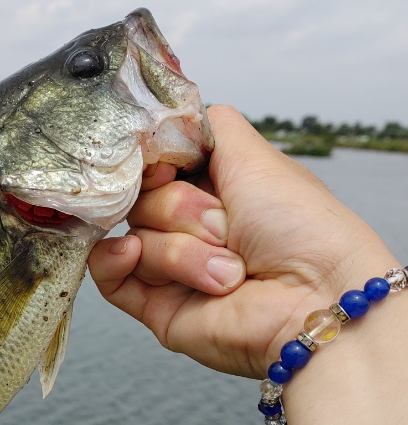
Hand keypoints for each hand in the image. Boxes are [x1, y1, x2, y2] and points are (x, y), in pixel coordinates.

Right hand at [88, 106, 397, 377]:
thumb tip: (165, 116)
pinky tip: (132, 254)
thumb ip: (207, 126)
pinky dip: (114, 261)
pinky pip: (109, 276)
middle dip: (180, 210)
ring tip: (227, 269)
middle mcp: (191, 228)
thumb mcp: (255, 155)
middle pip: (141, 199)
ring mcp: (173, 268)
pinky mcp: (157, 307)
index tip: (167, 166)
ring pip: (133, 235)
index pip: (154, 165)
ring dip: (179, 249)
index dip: (153, 162)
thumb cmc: (300, 227)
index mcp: (214, 190)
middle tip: (224, 225)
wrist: (314, 297)